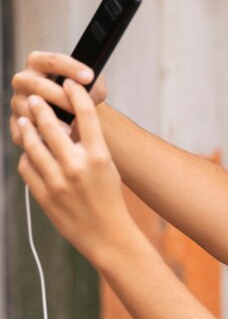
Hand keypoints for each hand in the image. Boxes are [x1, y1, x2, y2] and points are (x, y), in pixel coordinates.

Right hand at [10, 51, 107, 147]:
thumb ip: (93, 85)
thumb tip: (94, 87)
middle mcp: (23, 81)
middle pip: (37, 85)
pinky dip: (38, 139)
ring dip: (48, 121)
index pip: (52, 60)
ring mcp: (17, 103)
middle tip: (78, 109)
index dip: (71, 68)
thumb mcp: (88, 87)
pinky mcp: (16, 125)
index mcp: (39, 64)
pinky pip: (23, 133)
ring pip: (28, 110)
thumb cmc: (77, 98)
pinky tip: (54, 145)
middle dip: (60, 97)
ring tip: (69, 130)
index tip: (89, 77)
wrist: (69, 118)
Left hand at [16, 79, 137, 266]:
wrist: (107, 235)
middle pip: (51, 123)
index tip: (68, 84)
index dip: (76, 94)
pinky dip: (27, 157)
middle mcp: (77, 166)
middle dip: (40, 106)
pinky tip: (31, 154)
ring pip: (33, 143)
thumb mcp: (108, 169)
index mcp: (99, 157)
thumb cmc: (110, 200)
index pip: (86, 114)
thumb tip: (70, 122)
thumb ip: (90, 146)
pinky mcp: (44, 195)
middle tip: (34, 98)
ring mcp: (58, 181)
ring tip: (25, 120)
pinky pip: (26, 167)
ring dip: (27, 128)